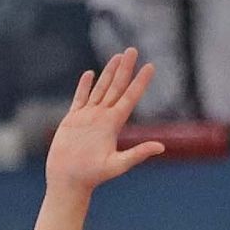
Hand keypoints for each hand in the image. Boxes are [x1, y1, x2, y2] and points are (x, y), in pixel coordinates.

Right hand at [44, 49, 165, 200]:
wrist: (69, 180)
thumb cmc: (92, 176)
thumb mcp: (117, 165)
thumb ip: (138, 154)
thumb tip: (161, 147)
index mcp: (113, 124)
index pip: (130, 97)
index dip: (140, 82)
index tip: (150, 67)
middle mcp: (103, 117)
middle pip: (116, 87)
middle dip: (125, 68)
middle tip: (133, 50)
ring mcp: (88, 117)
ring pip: (100, 89)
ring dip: (108, 72)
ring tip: (117, 56)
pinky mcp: (73, 120)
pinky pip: (79, 98)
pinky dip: (84, 86)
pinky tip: (90, 74)